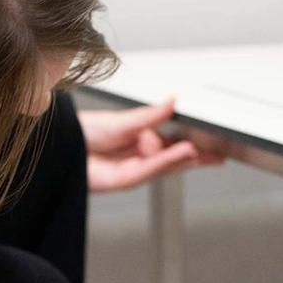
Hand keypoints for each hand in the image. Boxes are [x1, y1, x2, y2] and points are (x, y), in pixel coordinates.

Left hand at [78, 97, 224, 192]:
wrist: (62, 146)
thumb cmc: (84, 133)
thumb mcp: (123, 119)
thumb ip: (150, 115)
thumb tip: (173, 102)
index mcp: (142, 139)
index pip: (175, 141)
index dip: (195, 142)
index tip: (214, 140)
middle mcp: (142, 156)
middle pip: (176, 157)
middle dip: (199, 156)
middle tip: (220, 152)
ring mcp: (136, 169)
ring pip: (168, 164)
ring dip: (186, 158)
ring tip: (203, 151)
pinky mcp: (127, 180)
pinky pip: (152, 169)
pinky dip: (168, 160)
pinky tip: (183, 153)